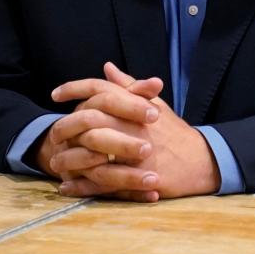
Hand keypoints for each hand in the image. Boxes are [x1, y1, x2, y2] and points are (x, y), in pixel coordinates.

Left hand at [48, 62, 219, 200]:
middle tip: (52, 133)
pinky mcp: (136, 176)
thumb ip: (130, 87)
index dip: (75, 88)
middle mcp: (134, 125)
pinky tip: (68, 186)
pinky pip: (100, 182)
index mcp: (137, 106)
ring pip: (90, 152)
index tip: (56, 94)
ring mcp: (135, 152)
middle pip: (89, 119)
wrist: (202, 161)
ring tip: (56, 162)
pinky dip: (81, 186)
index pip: (101, 90)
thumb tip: (107, 68)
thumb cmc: (176, 133)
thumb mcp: (156, 105)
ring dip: (69, 158)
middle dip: (66, 126)